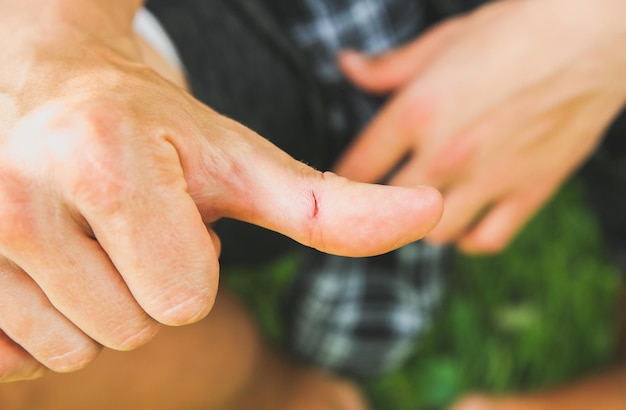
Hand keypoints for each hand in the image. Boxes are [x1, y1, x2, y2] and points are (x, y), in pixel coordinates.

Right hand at [0, 2, 442, 380]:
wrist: (53, 87)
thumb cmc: (156, 133)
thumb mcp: (244, 166)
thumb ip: (334, 207)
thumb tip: (431, 211)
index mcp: (103, 164)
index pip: (185, 299)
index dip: (192, 267)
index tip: (171, 217)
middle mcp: (14, 198)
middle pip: (129, 328)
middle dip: (144, 286)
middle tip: (127, 225)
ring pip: (73, 348)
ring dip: (98, 302)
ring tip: (87, 236)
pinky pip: (14, 357)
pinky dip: (44, 322)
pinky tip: (43, 262)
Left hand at [336, 0, 625, 252]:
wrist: (591, 35)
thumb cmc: (514, 30)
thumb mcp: (442, 42)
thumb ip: (389, 66)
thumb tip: (346, 65)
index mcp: (417, 111)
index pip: (358, 168)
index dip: (343, 182)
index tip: (344, 184)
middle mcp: (446, 152)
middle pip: (388, 209)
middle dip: (377, 209)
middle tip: (378, 203)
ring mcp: (488, 177)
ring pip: (433, 233)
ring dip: (421, 226)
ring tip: (422, 209)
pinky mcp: (528, 191)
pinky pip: (486, 239)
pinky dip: (469, 239)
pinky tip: (464, 223)